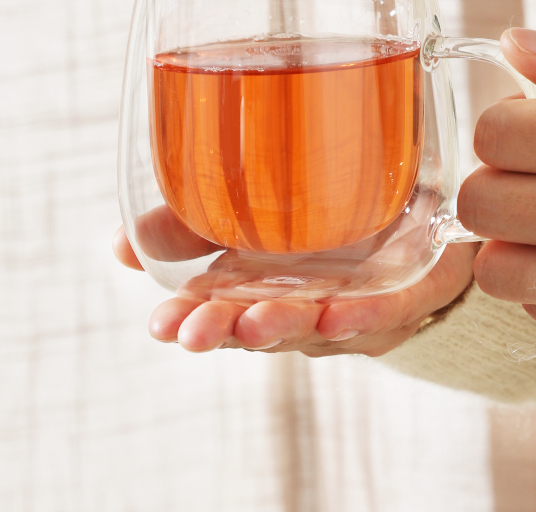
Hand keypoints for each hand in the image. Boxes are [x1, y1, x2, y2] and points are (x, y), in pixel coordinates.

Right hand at [112, 225, 474, 355]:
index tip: (160, 324)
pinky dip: (360, 316)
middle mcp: (303, 303)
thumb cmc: (324, 217)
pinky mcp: (404, 294)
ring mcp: (353, 304)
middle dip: (228, 331)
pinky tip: (336, 314)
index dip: (190, 320)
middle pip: (262, 326)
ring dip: (286, 325)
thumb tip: (123, 240)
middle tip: (194, 332)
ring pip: (317, 324)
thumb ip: (192, 221)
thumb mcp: (252, 208)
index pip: (220, 310)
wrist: (412, 203)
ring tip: (253, 323)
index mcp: (264, 285)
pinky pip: (384, 311)